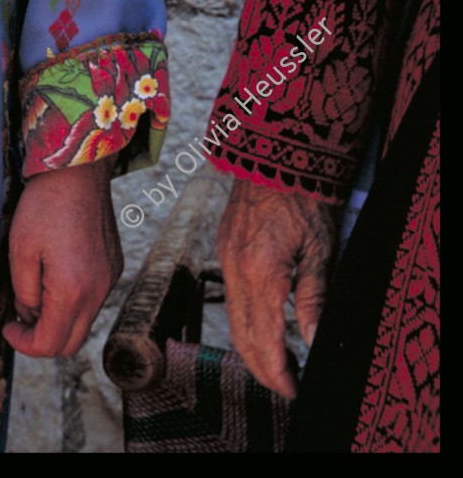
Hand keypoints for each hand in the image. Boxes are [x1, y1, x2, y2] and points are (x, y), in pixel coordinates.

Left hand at [4, 161, 123, 358]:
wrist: (78, 171)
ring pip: (84, 322)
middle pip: (71, 343)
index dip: (24, 343)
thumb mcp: (20, 250)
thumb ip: (24, 293)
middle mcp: (98, 292)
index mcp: (73, 292)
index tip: (7, 327)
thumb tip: (30, 314)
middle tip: (19, 317)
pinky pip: (93, 299)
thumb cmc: (44, 206)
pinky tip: (55, 273)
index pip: (50, 344)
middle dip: (42, 338)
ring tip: (35, 290)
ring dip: (58, 319)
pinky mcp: (114, 266)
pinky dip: (73, 301)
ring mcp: (110, 279)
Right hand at [216, 177, 338, 397]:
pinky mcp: (224, 247)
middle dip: (261, 368)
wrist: (275, 153)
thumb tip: (311, 341)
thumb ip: (313, 299)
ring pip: (231, 318)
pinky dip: (243, 321)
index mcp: (261, 272)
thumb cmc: (304, 199)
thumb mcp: (320, 251)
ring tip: (277, 365)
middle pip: (241, 336)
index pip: (264, 339)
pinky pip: (229, 295)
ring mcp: (225, 257)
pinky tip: (262, 327)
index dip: (278, 373)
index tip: (294, 391)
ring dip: (250, 347)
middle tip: (286, 387)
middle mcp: (235, 268)